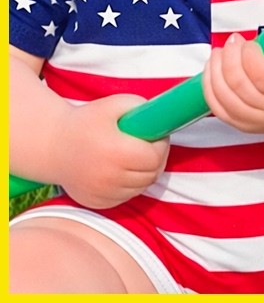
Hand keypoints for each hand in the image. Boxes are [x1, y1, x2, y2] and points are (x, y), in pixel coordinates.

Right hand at [53, 94, 169, 208]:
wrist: (53, 145)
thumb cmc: (87, 121)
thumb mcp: (115, 105)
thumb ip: (143, 108)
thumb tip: (167, 117)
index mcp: (115, 152)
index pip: (155, 157)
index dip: (161, 145)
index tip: (155, 137)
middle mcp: (109, 176)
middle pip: (152, 174)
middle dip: (155, 159)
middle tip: (146, 146)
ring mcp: (102, 193)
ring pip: (141, 187)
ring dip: (144, 173)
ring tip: (132, 157)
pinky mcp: (97, 202)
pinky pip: (127, 196)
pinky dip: (129, 185)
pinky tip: (120, 170)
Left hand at [203, 32, 263, 134]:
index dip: (249, 56)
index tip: (249, 43)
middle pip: (241, 86)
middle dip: (229, 58)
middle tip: (231, 42)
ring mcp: (260, 121)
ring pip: (225, 97)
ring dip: (215, 71)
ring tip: (218, 53)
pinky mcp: (243, 126)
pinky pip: (217, 108)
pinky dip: (209, 87)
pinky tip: (211, 70)